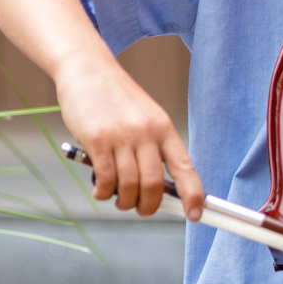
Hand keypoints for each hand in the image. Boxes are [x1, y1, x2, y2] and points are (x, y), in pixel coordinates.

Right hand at [55, 52, 203, 218]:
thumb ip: (152, 148)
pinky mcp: (96, 140)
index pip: (185, 167)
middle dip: (149, 207)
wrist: (87, 69)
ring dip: (124, 201)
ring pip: (129, 186)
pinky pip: (105, 179)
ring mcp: (121, 136)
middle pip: (154, 185)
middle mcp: (146, 133)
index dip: (193, 195)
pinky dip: (103, 192)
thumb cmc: (115, 97)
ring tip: (118, 199)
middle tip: (140, 209)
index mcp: (163, 128)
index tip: (195, 214)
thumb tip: (156, 188)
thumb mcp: (144, 118)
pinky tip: (101, 190)